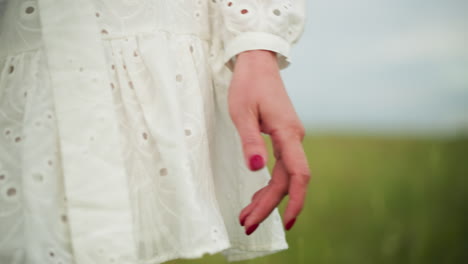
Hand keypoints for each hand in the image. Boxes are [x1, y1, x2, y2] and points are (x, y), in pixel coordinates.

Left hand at [227, 50, 310, 234]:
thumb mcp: (241, 112)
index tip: (287, 223)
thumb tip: (256, 169)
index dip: (296, 200)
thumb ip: (250, 140)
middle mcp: (294, 138)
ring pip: (283, 177)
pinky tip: (256, 197)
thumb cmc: (248, 85)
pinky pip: (281, 168)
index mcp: (287, 133)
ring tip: (247, 216)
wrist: (258, 64)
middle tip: (247, 225)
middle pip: (286, 181)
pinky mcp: (284, 137)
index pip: (298, 174)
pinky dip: (268, 185)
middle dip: (268, 206)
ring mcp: (290, 138)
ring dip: (267, 199)